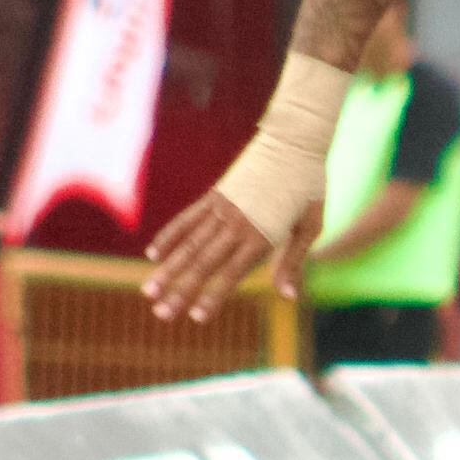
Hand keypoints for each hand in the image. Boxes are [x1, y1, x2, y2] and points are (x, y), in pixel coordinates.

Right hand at [146, 185, 309, 324]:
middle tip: (161, 314)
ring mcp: (222, 208)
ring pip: (189, 244)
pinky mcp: (215, 195)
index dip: (213, 297)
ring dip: (168, 270)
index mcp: (262, 235)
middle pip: (203, 264)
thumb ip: (294, 261)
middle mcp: (236, 224)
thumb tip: (288, 296)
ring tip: (148, 291)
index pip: (232, 274)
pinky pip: (187, 218)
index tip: (195, 318)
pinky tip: (153, 255)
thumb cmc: (309, 187)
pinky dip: (170, 236)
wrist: (294, 141)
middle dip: (181, 292)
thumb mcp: (311, 225)